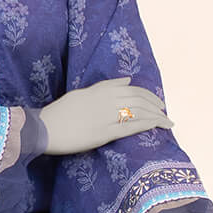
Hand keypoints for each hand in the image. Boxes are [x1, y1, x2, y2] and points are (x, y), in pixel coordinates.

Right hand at [40, 76, 173, 154]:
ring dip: (156, 115)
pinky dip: (148, 124)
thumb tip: (126, 80)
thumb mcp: (82, 93)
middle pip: (139, 100)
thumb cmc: (60, 112)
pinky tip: (158, 126)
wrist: (46, 128)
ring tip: (167, 121)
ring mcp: (107, 116)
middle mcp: (107, 100)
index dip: (148, 95)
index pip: (132, 89)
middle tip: (164, 112)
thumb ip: (105, 86)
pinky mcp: (105, 132)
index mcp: (101, 90)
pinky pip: (132, 126)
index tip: (157, 102)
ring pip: (139, 112)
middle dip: (155, 106)